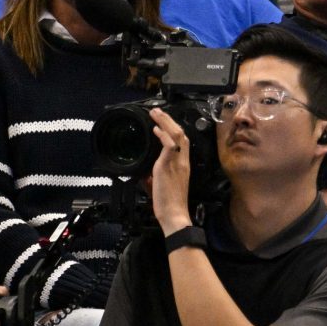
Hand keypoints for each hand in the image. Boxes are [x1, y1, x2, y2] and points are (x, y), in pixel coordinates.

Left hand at [145, 109, 193, 231]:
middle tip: (158, 111)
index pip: (183, 141)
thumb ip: (155, 176)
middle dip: (169, 120)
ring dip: (165, 122)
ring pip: (176, 135)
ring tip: (156, 114)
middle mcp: (182, 161)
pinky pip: (170, 146)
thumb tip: (143, 174)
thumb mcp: (162, 186)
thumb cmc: (169, 203)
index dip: (174, 129)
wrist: (174, 214)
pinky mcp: (168, 166)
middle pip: (181, 134)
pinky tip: (156, 130)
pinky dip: (163, 135)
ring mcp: (177, 163)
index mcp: (183, 165)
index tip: (164, 122)